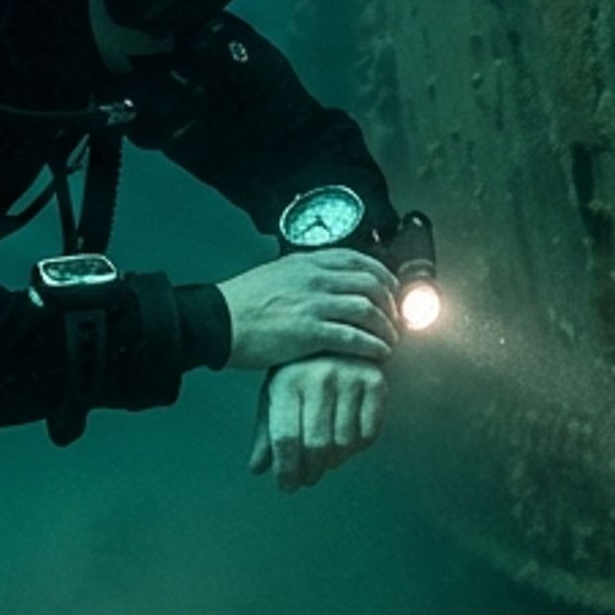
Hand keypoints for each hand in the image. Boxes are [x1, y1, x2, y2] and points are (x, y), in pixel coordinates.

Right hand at [217, 249, 396, 370]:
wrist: (218, 321)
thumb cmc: (242, 303)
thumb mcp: (277, 275)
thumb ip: (304, 276)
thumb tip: (326, 283)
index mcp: (308, 262)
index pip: (359, 260)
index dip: (383, 275)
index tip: (391, 290)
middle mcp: (316, 279)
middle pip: (371, 284)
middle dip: (391, 303)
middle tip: (396, 319)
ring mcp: (315, 305)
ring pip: (368, 310)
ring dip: (387, 327)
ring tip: (390, 340)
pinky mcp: (310, 332)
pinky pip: (355, 337)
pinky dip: (373, 346)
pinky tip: (380, 354)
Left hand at [251, 356, 388, 492]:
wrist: (337, 339)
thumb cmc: (299, 372)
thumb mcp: (276, 396)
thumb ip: (266, 433)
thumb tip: (257, 469)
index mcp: (287, 381)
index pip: (285, 438)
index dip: (286, 469)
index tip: (286, 487)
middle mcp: (320, 378)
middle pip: (317, 444)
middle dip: (311, 471)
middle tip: (307, 480)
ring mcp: (350, 379)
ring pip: (344, 443)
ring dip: (334, 462)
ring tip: (326, 462)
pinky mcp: (376, 383)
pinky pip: (369, 433)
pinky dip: (358, 448)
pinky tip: (347, 444)